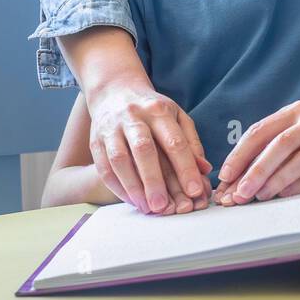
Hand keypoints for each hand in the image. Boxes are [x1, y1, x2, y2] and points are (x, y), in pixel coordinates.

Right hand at [86, 83, 212, 214]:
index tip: (195, 191)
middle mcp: (133, 117)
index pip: (174, 141)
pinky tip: (131, 200)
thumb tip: (204, 170)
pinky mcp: (95, 140)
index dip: (185, 168)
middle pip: (143, 149)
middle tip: (164, 207)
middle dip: (154, 180)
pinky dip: (117, 186)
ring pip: (119, 159)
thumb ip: (191, 143)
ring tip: (147, 207)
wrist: (115, 91)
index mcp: (158, 110)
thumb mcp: (176, 117)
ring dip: (133, 186)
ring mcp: (111, 128)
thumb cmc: (152, 110)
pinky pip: (104, 167)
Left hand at [215, 89, 299, 204]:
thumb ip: (280, 136)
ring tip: (259, 196)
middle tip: (238, 193)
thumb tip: (246, 165)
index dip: (240, 154)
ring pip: (299, 158)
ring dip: (276, 179)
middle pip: (278, 144)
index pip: (260, 131)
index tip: (225, 175)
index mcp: (295, 111)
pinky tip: (287, 194)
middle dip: (255, 170)